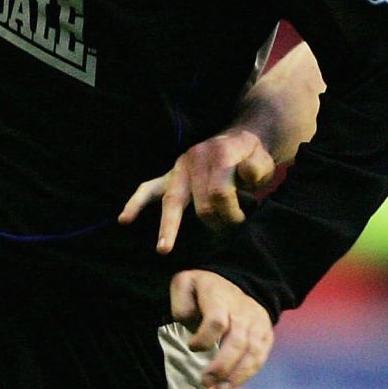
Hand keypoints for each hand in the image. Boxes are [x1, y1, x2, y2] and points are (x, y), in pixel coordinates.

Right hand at [119, 129, 276, 253]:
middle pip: (200, 202)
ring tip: (163, 249)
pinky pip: (148, 189)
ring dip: (168, 226)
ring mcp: (178, 168)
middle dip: (212, 222)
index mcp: (218, 154)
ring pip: (171, 200)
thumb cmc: (251, 158)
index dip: (232, 213)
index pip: (220, 193)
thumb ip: (257, 168)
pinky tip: (124, 219)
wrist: (239, 140)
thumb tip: (245, 174)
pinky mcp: (169, 176)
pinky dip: (135, 204)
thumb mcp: (263, 159)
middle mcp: (194, 159)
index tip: (241, 221)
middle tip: (223, 235)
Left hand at [169, 269, 272, 388]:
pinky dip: (247, 373)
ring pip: (252, 350)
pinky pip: (260, 356)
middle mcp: (242, 309)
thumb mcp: (185, 285)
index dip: (205, 337)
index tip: (192, 347)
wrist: (231, 285)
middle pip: (237, 340)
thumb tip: (186, 320)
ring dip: (237, 374)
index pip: (217, 320)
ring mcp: (257, 321)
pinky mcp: (266, 332)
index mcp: (219, 296)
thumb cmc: (202, 291)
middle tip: (206, 381)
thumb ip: (180, 302)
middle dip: (222, 364)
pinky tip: (232, 385)